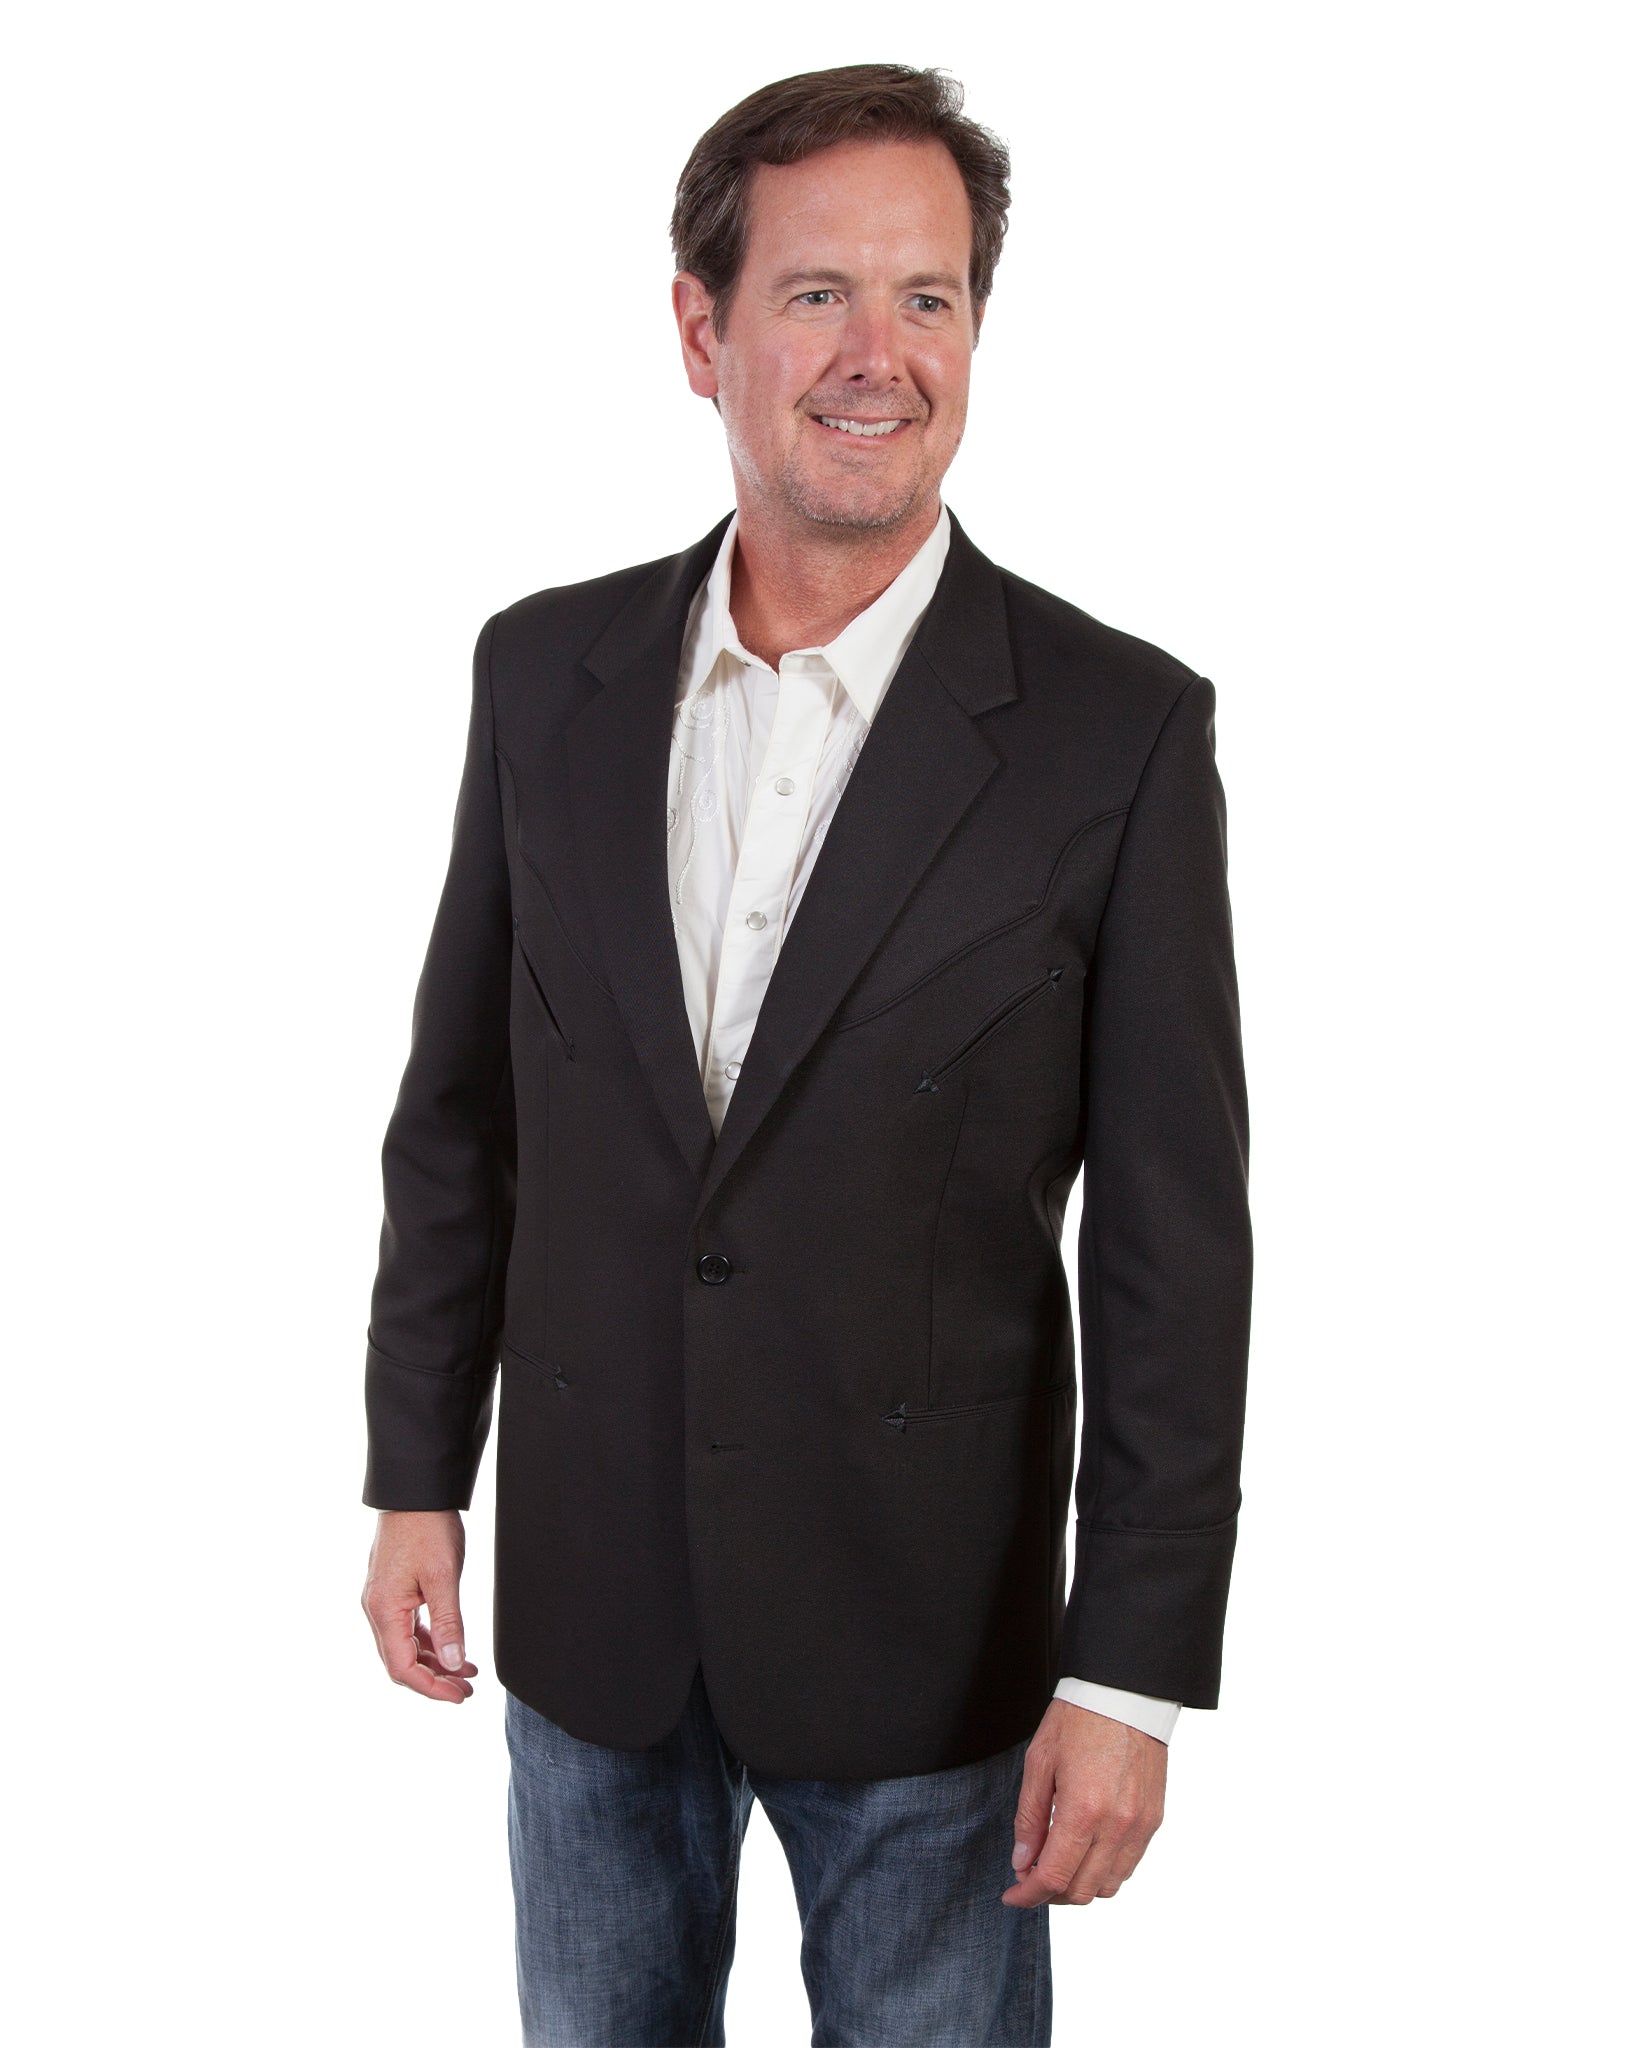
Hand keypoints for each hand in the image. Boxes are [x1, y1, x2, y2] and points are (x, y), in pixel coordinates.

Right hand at [361, 1508, 478, 1702]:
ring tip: (465, 1673)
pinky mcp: (392, 1590)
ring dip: (433, 1663)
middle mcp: (377, 1609)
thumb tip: (454, 1664)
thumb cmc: (427, 1527)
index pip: (402, 1667)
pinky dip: (429, 1642)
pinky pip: (407, 1628)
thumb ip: (448, 1622)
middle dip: (434, 1680)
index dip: (431, 1688)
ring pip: (405, 1646)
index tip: (459, 1696)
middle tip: (465, 1691)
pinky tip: (451, 1646)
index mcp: (384, 1609)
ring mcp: (383, 1600)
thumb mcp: (443, 1576)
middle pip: (401, 1662)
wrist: (415, 1491)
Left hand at [1001, 1699, 1166, 1905]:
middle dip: (1049, 1894)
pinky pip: (1128, 1866)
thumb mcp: (1039, 1762)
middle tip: (1029, 1877)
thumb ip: (1030, 1818)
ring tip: (1057, 1865)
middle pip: (1081, 1891)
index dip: (1027, 1895)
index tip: (1012, 1895)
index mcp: (1083, 1811)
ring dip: (1079, 1886)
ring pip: (1108, 1886)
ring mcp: (1140, 1826)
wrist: (1125, 1694)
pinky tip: (1086, 1852)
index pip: (1053, 1878)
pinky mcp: (1153, 1820)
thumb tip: (1022, 1862)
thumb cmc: (1079, 1719)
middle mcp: (1117, 1826)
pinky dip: (1104, 1871)